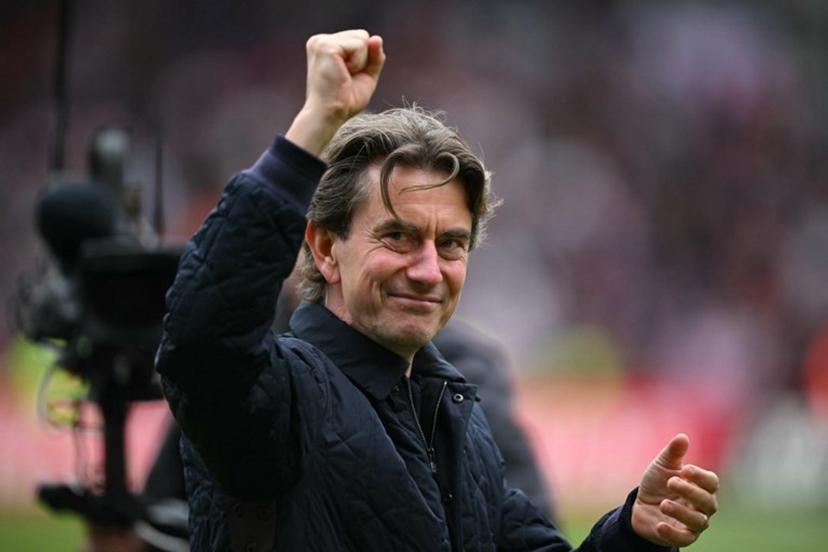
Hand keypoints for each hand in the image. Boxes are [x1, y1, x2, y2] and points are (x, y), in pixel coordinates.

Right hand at [287, 29, 385, 154]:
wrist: (329, 115)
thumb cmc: (344, 102)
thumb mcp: (365, 76)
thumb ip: (374, 57)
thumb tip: (377, 38)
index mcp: (326, 46)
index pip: (359, 40)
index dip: (363, 61)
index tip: (346, 77)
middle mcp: (320, 40)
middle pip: (362, 36)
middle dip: (363, 60)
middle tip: (345, 78)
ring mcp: (321, 41)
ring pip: (362, 39)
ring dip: (360, 62)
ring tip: (343, 76)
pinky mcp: (326, 45)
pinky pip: (359, 45)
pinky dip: (358, 63)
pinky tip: (343, 74)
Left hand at [632, 434, 718, 547]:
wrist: (641, 505)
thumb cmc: (657, 483)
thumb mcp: (662, 466)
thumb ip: (673, 453)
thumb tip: (682, 437)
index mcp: (701, 486)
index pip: (711, 482)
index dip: (700, 476)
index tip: (684, 469)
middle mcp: (702, 506)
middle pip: (708, 502)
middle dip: (690, 492)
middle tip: (670, 482)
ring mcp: (694, 523)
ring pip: (698, 521)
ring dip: (681, 512)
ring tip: (663, 504)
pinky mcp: (683, 537)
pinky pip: (684, 539)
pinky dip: (673, 534)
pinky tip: (660, 525)